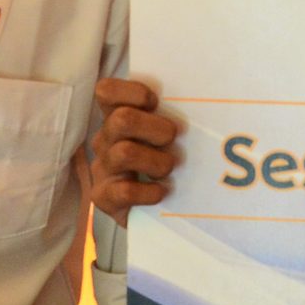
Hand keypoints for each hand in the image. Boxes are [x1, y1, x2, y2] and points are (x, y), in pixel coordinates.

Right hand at [87, 79, 182, 226]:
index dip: (132, 92)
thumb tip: (203, 101)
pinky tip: (160, 192)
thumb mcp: (164, 135)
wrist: (151, 213)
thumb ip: (169, 115)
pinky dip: (149, 191)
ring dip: (156, 161)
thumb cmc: (162, 163)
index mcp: (116, 118)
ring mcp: (102, 168)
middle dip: (157, 129)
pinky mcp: (103, 196)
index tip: (156, 104)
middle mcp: (105, 140)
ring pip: (125, 152)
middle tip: (172, 140)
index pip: (106, 91)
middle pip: (122, 119)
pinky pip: (124, 191)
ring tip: (168, 169)